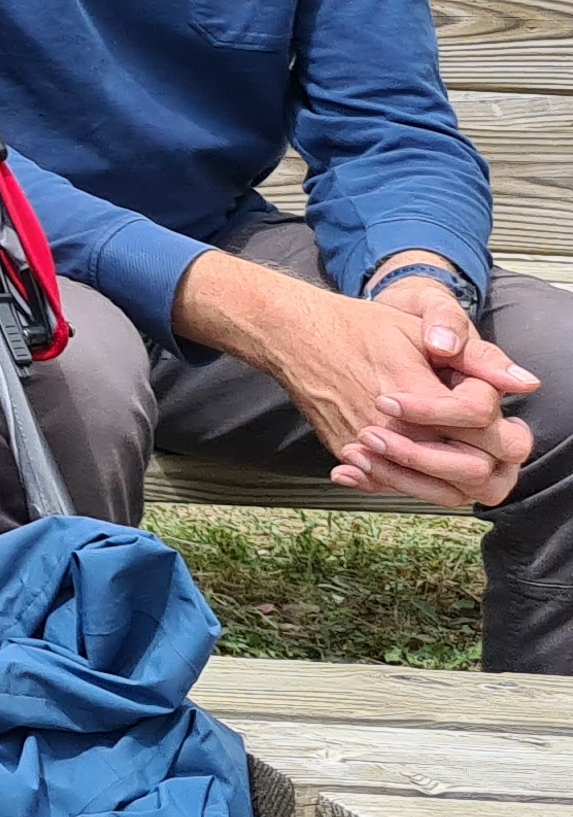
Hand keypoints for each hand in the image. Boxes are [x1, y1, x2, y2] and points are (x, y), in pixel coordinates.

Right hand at [192, 257, 533, 508]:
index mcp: (420, 394)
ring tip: (454, 457)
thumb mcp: (420, 330)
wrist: (291, 334)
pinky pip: (391, 486)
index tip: (478, 402)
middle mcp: (395, 429)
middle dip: (483, 457)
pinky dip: (411, 483)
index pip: (482, 426)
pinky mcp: (347, 452)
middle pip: (468, 471)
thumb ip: (477, 359)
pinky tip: (414, 465)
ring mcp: (368, 446)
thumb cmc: (357, 326)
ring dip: (454, 478)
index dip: (492, 417)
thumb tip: (525, 383)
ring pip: (434, 490)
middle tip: (479, 441)